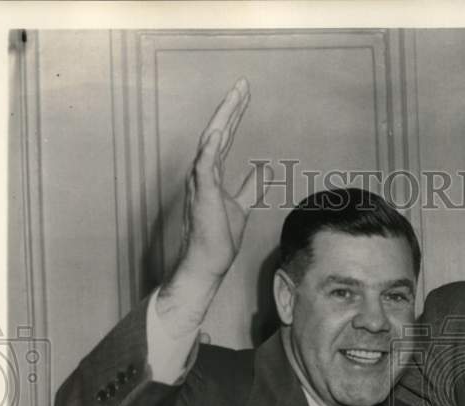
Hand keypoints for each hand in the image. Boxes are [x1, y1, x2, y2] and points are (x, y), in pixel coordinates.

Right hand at [177, 77, 256, 280]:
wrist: (208, 262)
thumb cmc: (219, 236)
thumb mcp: (242, 205)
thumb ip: (251, 186)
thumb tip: (264, 169)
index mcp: (212, 174)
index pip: (224, 136)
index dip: (234, 113)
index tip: (244, 93)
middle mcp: (203, 173)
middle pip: (217, 132)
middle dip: (230, 107)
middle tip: (243, 84)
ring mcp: (200, 183)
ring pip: (210, 142)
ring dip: (223, 119)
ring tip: (234, 98)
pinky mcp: (202, 196)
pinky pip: (204, 167)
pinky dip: (210, 148)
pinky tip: (218, 131)